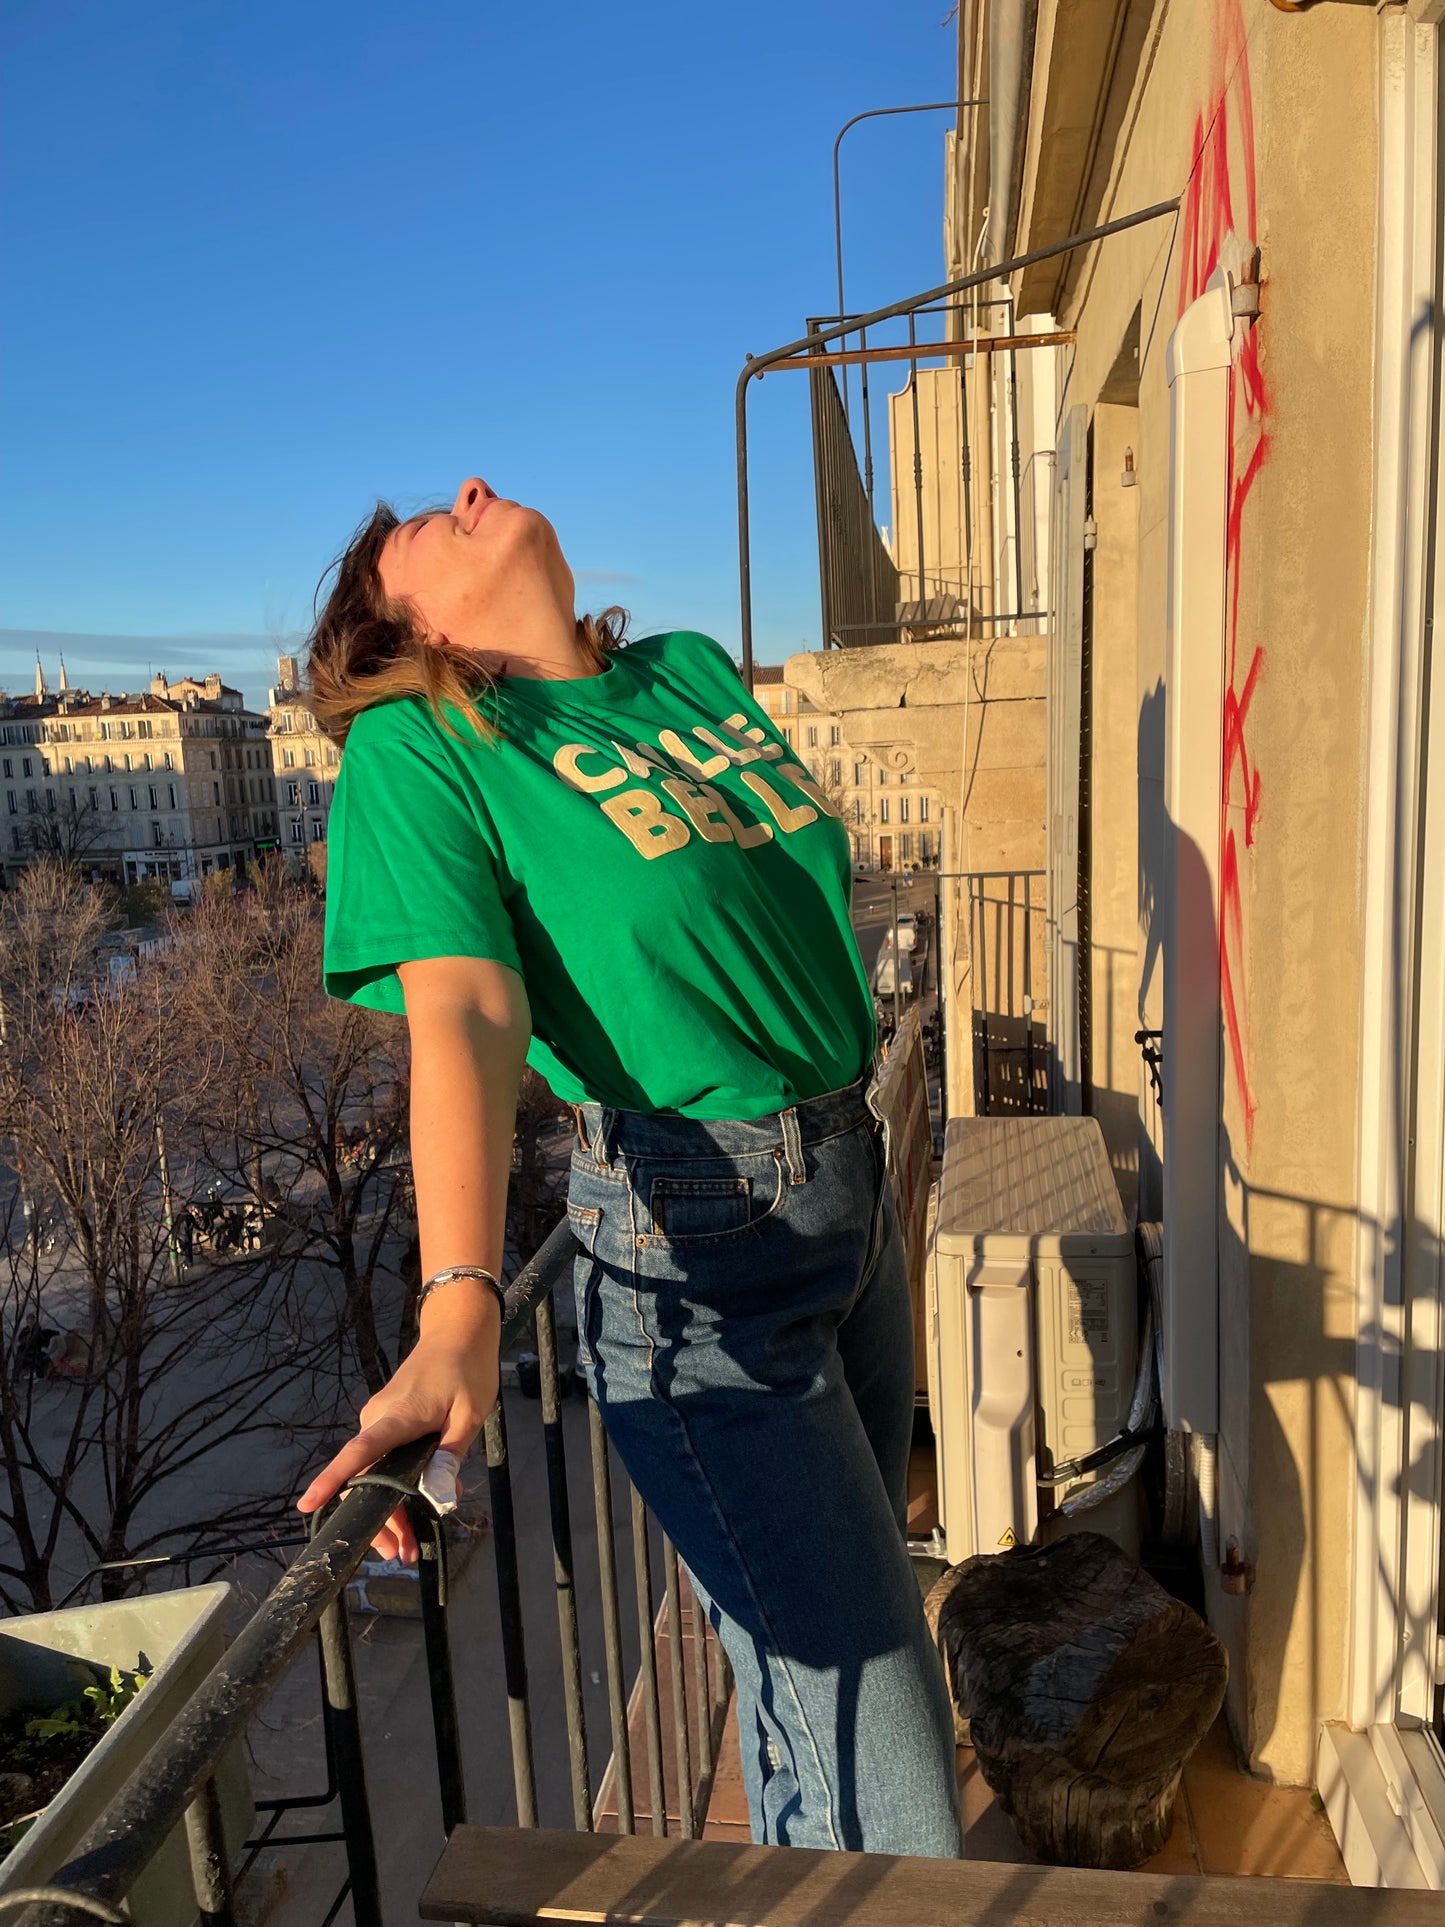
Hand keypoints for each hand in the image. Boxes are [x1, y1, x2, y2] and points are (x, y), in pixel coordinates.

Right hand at [297, 1287, 500, 1563]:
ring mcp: (380, 1418)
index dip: (331, 1480)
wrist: (460, 1331)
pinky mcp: (388, 1419)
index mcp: (395, 1419)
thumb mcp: (469, 1416)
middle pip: (366, 1476)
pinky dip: (395, 1486)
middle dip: (378, 1520)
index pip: (357, 1453)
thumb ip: (449, 1457)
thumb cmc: (467, 1370)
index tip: (307, 1505)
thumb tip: (435, 1498)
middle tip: (400, 1556)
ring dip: (389, 1509)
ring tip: (408, 1547)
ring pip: (375, 1472)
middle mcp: (378, 1420)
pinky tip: (415, 1509)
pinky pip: (384, 1458)